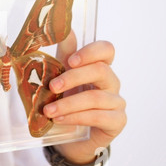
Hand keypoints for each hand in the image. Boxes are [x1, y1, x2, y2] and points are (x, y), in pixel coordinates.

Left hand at [43, 33, 126, 164]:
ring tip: (48, 110)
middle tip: (52, 87)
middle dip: (73, 77)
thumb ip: (63, 54)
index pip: (106, 49)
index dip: (91, 52)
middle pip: (100, 70)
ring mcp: (116, 102)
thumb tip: (62, 28)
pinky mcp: (117, 121)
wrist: (69, 137)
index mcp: (98, 67)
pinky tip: (60, 120)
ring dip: (68, 103)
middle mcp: (110, 82)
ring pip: (96, 97)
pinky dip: (76, 117)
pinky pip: (98, 116)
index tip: (70, 60)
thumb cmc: (66, 101)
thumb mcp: (60, 76)